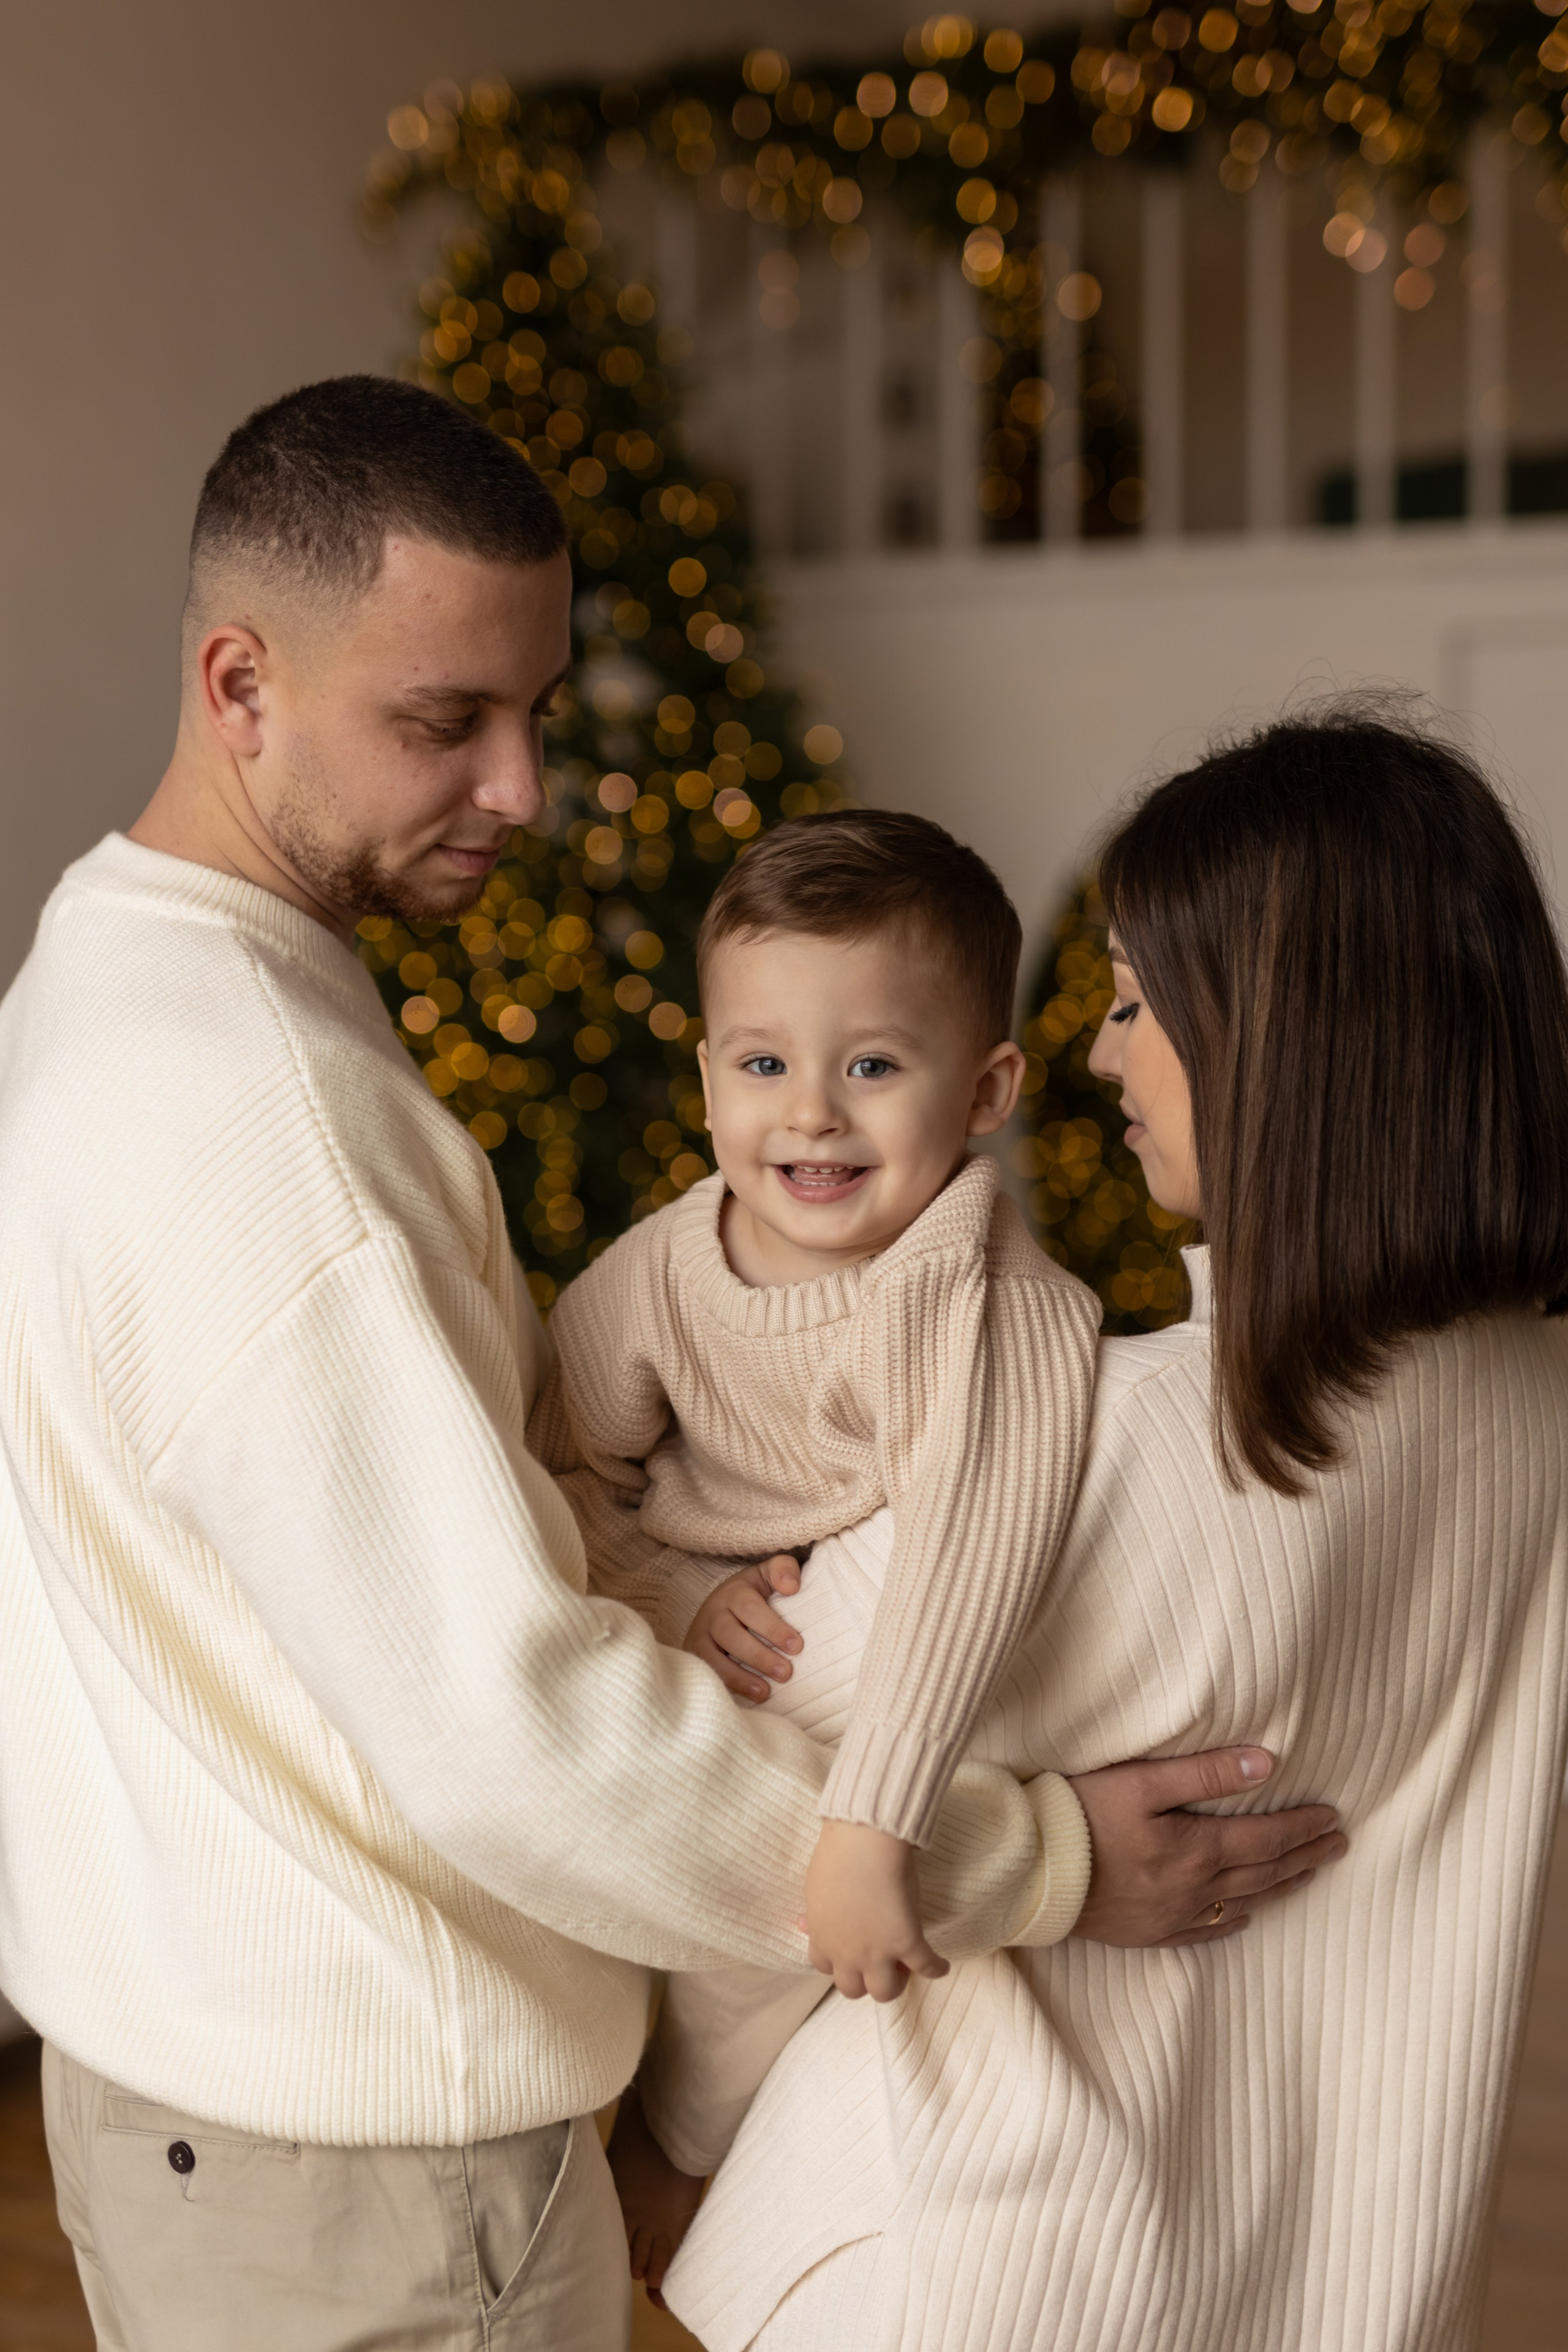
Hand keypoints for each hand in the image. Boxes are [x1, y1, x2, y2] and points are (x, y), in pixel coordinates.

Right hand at [683, 1554, 802, 1701]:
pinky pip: (703, 1673)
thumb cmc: (754, 1594)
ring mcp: (699, 1636)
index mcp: (733, 1592)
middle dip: (758, 1656)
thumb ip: (784, 1569)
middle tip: (786, 1673)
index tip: (797, 1646)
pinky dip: (723, 1686)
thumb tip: (791, 1586)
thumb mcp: (768, 1575)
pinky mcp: (693, 1656)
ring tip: (764, 1692)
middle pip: (730, 1635)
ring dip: (738, 1677)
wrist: (721, 1605)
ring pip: (711, 1657)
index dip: (772, 1628)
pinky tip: (744, 1699)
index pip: (750, 1608)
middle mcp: (712, 1613)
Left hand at [802, 1820, 951, 2001]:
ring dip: (895, 1983)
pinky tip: (942, 1965)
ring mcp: (878, 1952)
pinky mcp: (907, 1942)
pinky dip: (936, 1968)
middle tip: (878, 1961)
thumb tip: (801, 1925)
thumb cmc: (837, 1857)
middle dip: (865, 1980)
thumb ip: (814, 1916)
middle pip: (853, 1990)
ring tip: (905, 1966)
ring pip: (885, 1991)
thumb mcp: (815, 1891)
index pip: (826, 1969)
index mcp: (823, 1940)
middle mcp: (848, 1954)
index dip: (841, 1964)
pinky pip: (926, 1967)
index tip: (852, 1954)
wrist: (863, 1843)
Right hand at [1068, 1747, 1346, 1948]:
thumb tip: (1266, 1764)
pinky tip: (1246, 1916)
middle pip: (1264, 1872)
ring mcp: (1172, 1916)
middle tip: (1338, 1845)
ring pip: (1243, 1902)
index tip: (1334, 1818)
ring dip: (1281, 1886)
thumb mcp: (1142, 1781)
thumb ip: (1205, 1773)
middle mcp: (1194, 1890)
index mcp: (1197, 1850)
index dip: (1303, 1827)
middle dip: (1305, 1856)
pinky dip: (1234, 1921)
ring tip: (1309, 1874)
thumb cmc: (1080, 1815)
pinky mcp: (1148, 1932)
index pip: (1267, 1837)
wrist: (1029, 1872)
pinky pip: (1206, 1932)